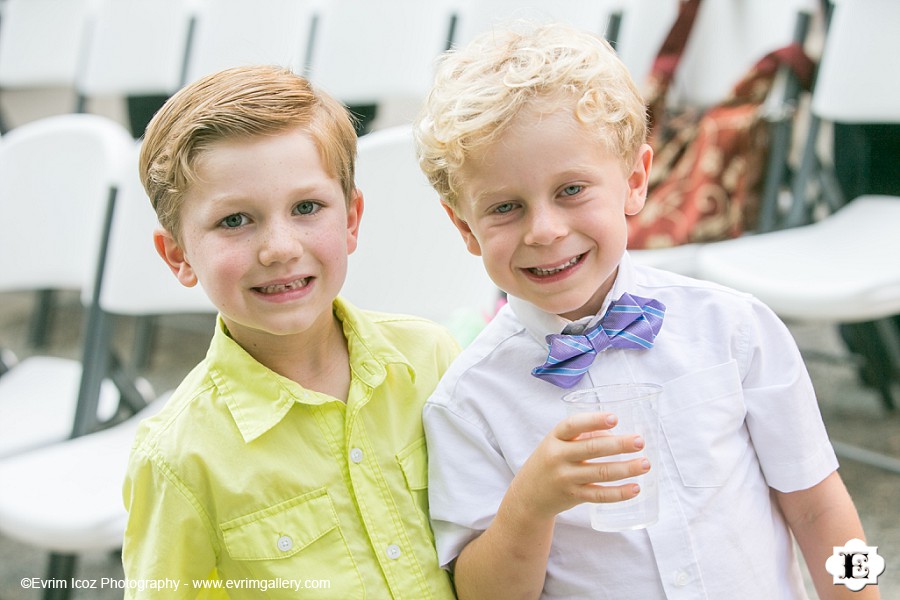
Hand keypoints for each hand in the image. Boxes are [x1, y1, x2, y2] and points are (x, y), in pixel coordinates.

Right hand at [509, 411, 649, 521]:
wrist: (528, 494)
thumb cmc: (551, 460)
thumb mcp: (559, 443)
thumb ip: (585, 437)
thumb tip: (618, 437)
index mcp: (555, 438)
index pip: (573, 425)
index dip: (594, 421)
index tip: (615, 418)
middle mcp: (558, 457)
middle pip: (592, 448)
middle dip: (619, 444)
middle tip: (640, 442)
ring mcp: (565, 478)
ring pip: (600, 472)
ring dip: (626, 469)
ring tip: (645, 464)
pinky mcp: (573, 496)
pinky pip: (599, 495)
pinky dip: (619, 493)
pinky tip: (635, 488)